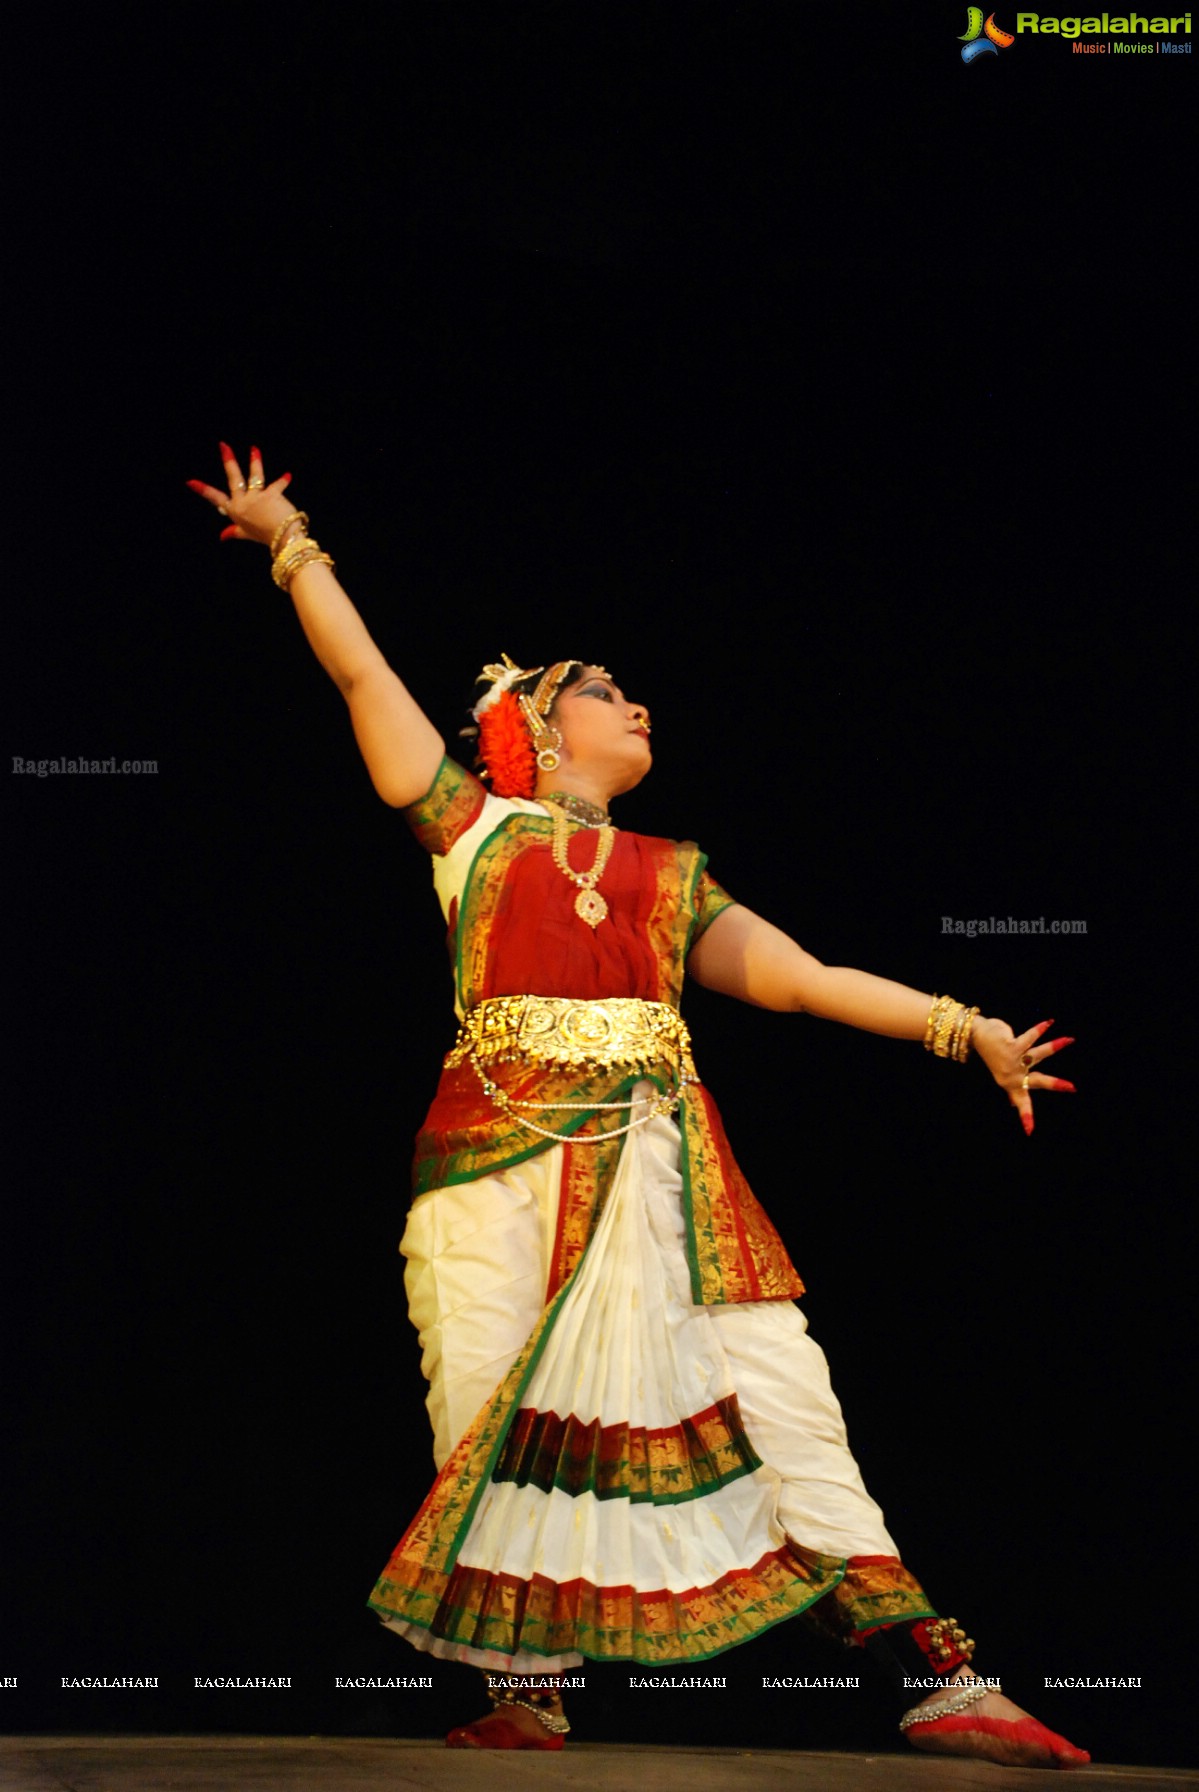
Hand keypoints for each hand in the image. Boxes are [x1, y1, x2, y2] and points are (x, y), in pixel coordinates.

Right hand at [186, 443, 299, 549]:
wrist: (283, 540)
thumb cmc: (265, 536)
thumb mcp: (246, 534)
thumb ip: (234, 531)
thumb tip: (222, 536)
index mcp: (235, 511)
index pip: (216, 498)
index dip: (203, 490)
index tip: (190, 482)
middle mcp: (243, 503)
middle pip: (234, 479)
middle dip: (229, 461)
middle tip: (223, 445)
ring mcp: (256, 498)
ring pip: (254, 476)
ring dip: (254, 462)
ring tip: (254, 449)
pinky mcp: (271, 495)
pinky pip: (277, 484)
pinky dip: (282, 481)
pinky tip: (287, 476)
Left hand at [971, 1015, 1075, 1136]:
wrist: (976, 1037)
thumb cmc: (993, 1056)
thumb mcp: (1001, 1075)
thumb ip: (1010, 1090)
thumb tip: (1013, 1105)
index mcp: (1011, 1084)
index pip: (1022, 1102)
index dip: (1026, 1116)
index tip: (1030, 1131)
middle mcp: (1012, 1075)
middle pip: (1037, 1081)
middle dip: (1055, 1084)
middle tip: (1072, 1087)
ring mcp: (1012, 1060)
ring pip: (1037, 1054)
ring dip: (1054, 1046)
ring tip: (1069, 1040)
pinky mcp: (1011, 1046)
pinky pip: (1029, 1038)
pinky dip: (1040, 1029)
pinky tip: (1049, 1023)